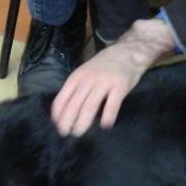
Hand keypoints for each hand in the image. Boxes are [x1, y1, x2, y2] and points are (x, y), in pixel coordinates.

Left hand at [51, 17, 174, 135]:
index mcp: (77, 77)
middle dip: (68, 121)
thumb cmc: (104, 66)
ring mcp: (104, 82)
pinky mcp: (120, 87)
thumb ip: (76, 88)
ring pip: (90, 106)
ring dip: (83, 122)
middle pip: (74, 104)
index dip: (58, 114)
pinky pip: (112, 105)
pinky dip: (107, 117)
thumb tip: (65, 110)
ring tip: (79, 133)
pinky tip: (105, 126)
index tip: (57, 125)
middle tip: (66, 133)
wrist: (128, 51)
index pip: (62, 98)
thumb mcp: (85, 72)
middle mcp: (88, 80)